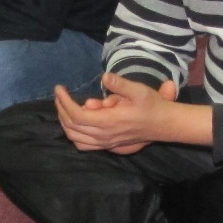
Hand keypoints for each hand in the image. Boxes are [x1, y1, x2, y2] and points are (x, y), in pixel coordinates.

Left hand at [54, 72, 178, 153]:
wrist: (163, 124)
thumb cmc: (151, 105)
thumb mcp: (139, 90)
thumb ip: (120, 84)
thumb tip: (104, 76)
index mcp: (108, 122)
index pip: (76, 115)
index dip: (64, 102)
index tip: (59, 88)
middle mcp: (103, 135)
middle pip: (71, 126)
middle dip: (61, 109)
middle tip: (59, 94)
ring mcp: (105, 143)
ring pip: (74, 137)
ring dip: (65, 122)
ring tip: (64, 107)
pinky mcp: (107, 145)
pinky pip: (83, 145)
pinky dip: (73, 135)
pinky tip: (75, 123)